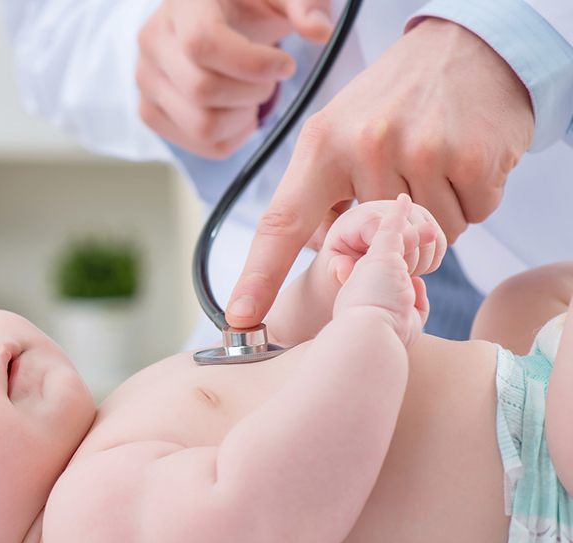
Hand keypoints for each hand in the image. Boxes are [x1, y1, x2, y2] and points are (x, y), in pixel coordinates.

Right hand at [136, 0, 334, 158]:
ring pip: (201, 125)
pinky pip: (199, 144)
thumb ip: (305, 2)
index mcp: (183, 4)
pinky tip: (240, 111)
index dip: (251, 64)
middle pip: (203, 90)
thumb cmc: (248, 3)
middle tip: (270, 79)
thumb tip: (320, 30)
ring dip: (243, 118)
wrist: (212, 15)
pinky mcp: (150, 111)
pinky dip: (232, 137)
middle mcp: (153, 41)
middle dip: (254, 92)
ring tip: (253, 94)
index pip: (202, 44)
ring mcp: (146, 81)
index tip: (285, 64)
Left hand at [226, 17, 533, 327]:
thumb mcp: (337, 132)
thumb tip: (334, 264)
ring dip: (433, 218)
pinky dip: (471, 201)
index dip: (259, 275)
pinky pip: (471, 219)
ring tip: (431, 165)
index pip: (282, 222)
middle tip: (398, 181)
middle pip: (371, 244)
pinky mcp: (474, 159)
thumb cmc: (392, 101)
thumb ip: (322, 196)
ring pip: (426, 239)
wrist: (467, 48)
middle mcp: (366, 146)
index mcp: (321, 145)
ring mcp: (422, 151)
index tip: (243, 318)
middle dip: (386, 233)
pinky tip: (462, 161)